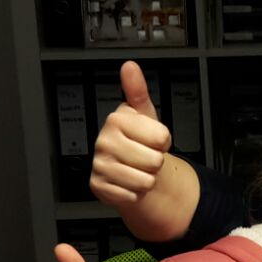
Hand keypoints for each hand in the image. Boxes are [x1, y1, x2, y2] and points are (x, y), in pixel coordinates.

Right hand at [90, 60, 172, 205]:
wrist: (129, 167)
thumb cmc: (139, 140)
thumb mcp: (144, 114)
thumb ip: (138, 91)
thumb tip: (129, 66)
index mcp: (117, 120)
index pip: (162, 137)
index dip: (164, 141)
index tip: (152, 138)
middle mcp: (104, 141)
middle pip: (154, 161)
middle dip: (155, 162)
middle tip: (144, 156)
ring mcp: (100, 164)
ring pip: (144, 181)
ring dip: (147, 179)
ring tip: (137, 169)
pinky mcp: (98, 185)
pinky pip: (131, 195)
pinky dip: (135, 193)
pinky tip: (127, 182)